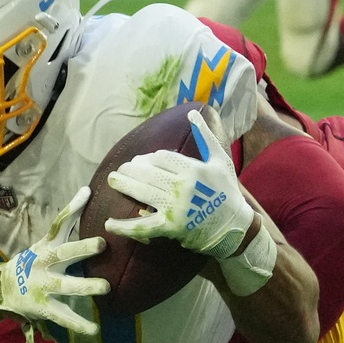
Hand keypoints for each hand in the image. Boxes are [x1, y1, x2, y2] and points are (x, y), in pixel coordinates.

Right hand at [0, 187, 108, 336]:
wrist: (0, 290)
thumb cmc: (32, 263)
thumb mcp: (45, 241)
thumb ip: (68, 221)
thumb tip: (88, 189)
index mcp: (46, 246)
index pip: (59, 223)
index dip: (72, 208)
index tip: (87, 194)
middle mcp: (43, 263)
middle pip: (64, 253)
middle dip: (82, 248)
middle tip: (102, 243)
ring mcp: (43, 286)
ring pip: (66, 285)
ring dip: (85, 286)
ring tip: (105, 287)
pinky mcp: (43, 307)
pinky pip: (63, 316)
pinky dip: (78, 324)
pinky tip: (93, 329)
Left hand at [104, 109, 253, 261]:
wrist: (234, 225)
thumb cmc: (227, 190)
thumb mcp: (220, 160)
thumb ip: (205, 136)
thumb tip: (192, 114)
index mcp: (193, 169)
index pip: (161, 158)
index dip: (150, 159)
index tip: (145, 161)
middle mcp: (182, 187)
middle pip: (147, 173)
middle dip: (131, 169)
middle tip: (122, 168)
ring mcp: (175, 208)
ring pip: (142, 192)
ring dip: (124, 185)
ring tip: (112, 180)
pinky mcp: (170, 228)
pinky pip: (143, 226)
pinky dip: (125, 227)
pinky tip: (109, 223)